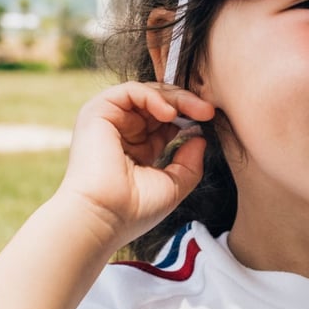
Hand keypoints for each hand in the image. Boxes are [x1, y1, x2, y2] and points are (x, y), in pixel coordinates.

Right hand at [58, 82, 214, 246]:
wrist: (102, 218)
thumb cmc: (133, 210)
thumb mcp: (173, 185)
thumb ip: (189, 162)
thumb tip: (200, 139)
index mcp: (137, 149)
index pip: (166, 122)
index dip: (189, 118)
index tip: (211, 122)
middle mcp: (122, 132)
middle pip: (160, 103)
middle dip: (187, 103)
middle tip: (209, 111)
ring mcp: (109, 120)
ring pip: (148, 93)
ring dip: (176, 98)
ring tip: (198, 111)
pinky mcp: (98, 112)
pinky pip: (131, 91)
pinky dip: (154, 97)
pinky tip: (170, 114)